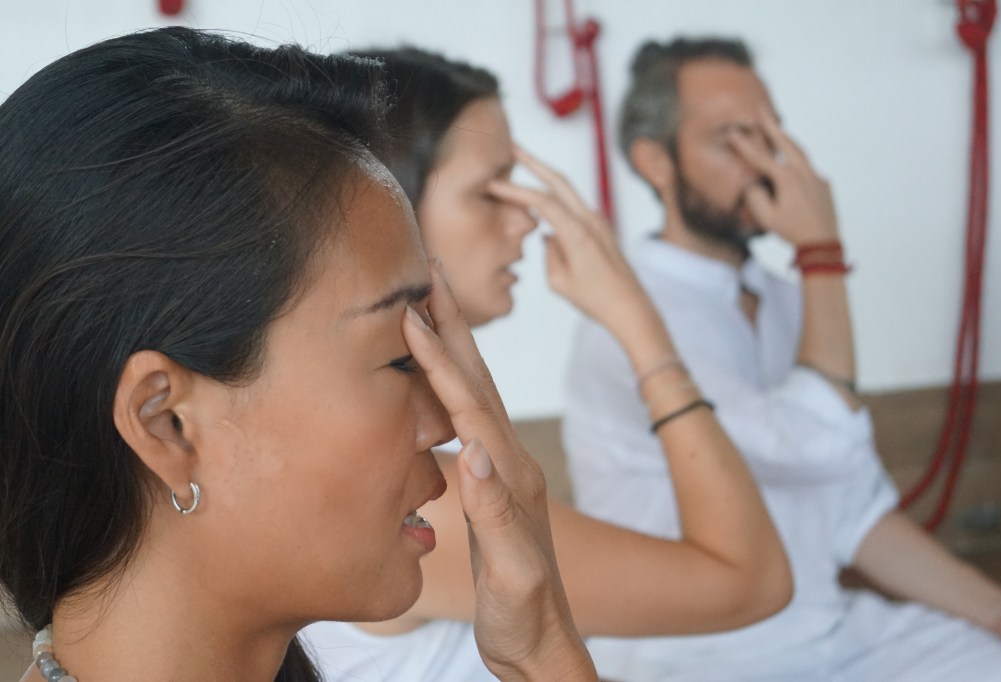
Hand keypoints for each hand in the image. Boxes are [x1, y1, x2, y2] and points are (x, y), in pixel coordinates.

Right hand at [403, 262, 596, 680]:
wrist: (543, 645)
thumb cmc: (524, 616)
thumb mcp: (511, 572)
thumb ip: (494, 512)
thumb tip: (475, 450)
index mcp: (511, 477)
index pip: (470, 405)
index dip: (439, 358)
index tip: (411, 313)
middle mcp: (511, 463)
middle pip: (480, 380)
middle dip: (454, 325)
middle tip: (430, 274)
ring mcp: (505, 471)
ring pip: (477, 392)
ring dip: (456, 345)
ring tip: (432, 307)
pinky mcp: (495, 483)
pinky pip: (470, 418)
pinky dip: (452, 384)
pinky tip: (439, 377)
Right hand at [487, 146, 655, 342]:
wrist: (631, 307)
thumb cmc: (596, 299)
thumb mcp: (559, 281)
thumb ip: (549, 252)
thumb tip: (548, 235)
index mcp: (578, 233)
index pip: (542, 201)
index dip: (516, 190)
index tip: (494, 184)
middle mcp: (590, 221)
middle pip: (559, 181)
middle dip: (534, 162)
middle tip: (513, 147)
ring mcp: (598, 222)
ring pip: (567, 191)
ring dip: (545, 177)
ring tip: (524, 167)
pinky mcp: (601, 228)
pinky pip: (573, 207)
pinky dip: (556, 198)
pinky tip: (541, 201)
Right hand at [729, 107, 837, 245]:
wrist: (823, 244)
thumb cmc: (792, 232)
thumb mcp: (766, 218)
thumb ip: (755, 197)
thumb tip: (753, 183)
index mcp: (787, 179)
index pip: (761, 158)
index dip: (744, 145)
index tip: (734, 132)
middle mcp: (804, 173)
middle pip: (785, 143)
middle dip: (771, 125)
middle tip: (761, 109)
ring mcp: (817, 177)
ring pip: (800, 153)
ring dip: (787, 141)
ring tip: (777, 132)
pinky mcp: (825, 185)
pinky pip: (808, 172)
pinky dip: (798, 168)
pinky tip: (792, 175)